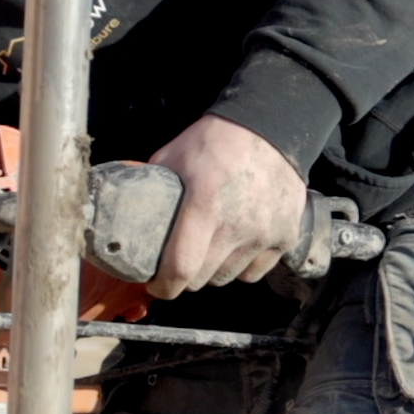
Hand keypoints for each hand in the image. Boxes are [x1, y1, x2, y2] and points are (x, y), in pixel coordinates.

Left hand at [145, 114, 305, 296]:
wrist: (270, 127)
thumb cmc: (215, 141)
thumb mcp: (172, 156)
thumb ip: (152, 188)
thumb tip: (128, 217)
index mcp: (204, 203)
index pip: (181, 267)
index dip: (163, 286)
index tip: (154, 284)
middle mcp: (237, 224)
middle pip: (203, 278)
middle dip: (184, 277)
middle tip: (178, 263)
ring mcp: (265, 233)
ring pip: (228, 277)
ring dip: (213, 271)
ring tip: (207, 251)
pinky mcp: (285, 237)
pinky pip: (255, 271)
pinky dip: (241, 266)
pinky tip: (234, 247)